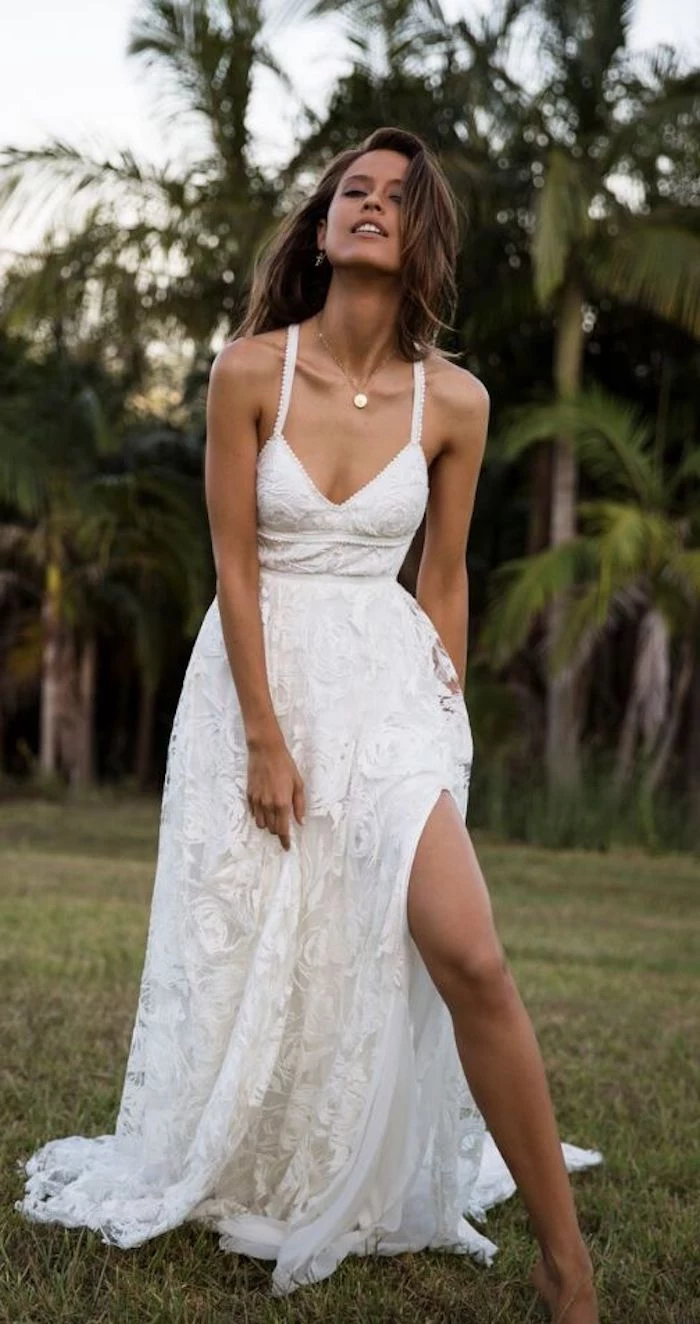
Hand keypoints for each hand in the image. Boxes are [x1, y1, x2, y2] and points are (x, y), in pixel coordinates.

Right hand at [246, 733, 305, 850]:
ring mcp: (257, 801)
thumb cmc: (285, 766)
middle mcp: (268, 805)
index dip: (285, 841)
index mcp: (282, 803)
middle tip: (283, 825)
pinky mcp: (249, 795)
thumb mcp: (298, 784)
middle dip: (278, 831)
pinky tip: (265, 808)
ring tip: (274, 817)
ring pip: (261, 824)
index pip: (282, 830)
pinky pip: (254, 813)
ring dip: (268, 824)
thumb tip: (300, 822)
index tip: (287, 847)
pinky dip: (260, 815)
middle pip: (271, 829)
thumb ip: (299, 805)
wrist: (265, 751)